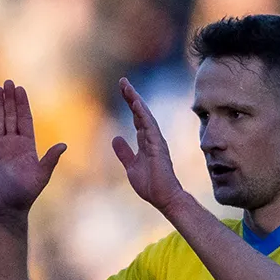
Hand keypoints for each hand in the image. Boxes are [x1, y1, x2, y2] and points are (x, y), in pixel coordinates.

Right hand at [0, 80, 66, 221]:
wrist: (6, 210)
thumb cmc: (26, 195)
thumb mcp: (41, 176)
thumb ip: (50, 159)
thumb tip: (64, 145)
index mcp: (27, 146)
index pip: (25, 120)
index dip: (23, 104)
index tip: (20, 89)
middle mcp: (12, 144)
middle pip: (11, 116)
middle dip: (9, 100)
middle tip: (8, 82)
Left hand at [112, 78, 189, 212]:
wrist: (163, 198)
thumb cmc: (150, 184)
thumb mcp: (131, 166)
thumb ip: (124, 152)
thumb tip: (116, 138)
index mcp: (145, 141)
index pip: (136, 118)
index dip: (130, 103)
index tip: (122, 89)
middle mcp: (152, 138)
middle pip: (141, 112)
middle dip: (132, 96)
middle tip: (122, 81)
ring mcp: (156, 141)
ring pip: (145, 116)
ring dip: (136, 102)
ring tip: (127, 88)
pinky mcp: (158, 147)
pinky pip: (150, 127)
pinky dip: (143, 115)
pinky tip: (136, 104)